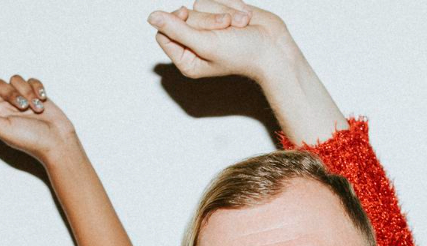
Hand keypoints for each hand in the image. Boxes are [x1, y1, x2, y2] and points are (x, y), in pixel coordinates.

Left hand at [0, 73, 76, 162]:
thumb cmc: (31, 140)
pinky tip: (43, 99)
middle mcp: (5, 106)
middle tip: (23, 108)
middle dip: (12, 93)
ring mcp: (21, 99)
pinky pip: (31, 80)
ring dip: (27, 92)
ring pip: (16, 80)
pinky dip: (37, 88)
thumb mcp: (1, 128)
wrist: (57, 142)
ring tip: (37, 108)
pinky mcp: (35, 95)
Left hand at [149, 1, 295, 83]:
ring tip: (238, 28)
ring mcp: (208, 29)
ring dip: (223, 13)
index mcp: (187, 59)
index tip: (191, 23)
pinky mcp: (221, 15)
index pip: (164, 32)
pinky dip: (231, 7)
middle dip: (208, 20)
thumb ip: (177, 30)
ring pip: (200, 6)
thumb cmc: (243, 54)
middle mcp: (194, 44)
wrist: (274, 48)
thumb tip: (152, 17)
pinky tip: (243, 22)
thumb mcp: (206, 43)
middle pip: (183, 16)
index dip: (175, 22)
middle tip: (227, 32)